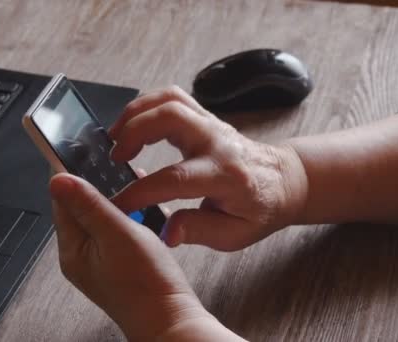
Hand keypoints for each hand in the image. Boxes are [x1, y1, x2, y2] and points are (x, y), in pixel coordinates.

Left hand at [50, 173, 230, 340]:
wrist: (170, 318)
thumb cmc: (145, 284)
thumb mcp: (115, 233)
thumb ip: (88, 204)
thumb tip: (57, 179)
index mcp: (72, 249)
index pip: (62, 201)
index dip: (70, 173)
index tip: (77, 148)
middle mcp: (81, 255)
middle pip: (80, 207)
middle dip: (95, 184)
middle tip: (110, 163)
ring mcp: (99, 259)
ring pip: (100, 216)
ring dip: (114, 199)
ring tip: (129, 182)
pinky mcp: (117, 262)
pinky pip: (114, 229)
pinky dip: (125, 215)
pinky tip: (140, 209)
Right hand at [109, 86, 307, 250]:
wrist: (282, 181)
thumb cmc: (259, 209)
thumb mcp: (235, 233)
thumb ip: (200, 231)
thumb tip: (168, 232)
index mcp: (227, 176)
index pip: (176, 178)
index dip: (142, 191)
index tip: (119, 204)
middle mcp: (218, 142)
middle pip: (171, 118)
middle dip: (134, 132)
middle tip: (115, 157)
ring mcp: (212, 124)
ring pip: (170, 100)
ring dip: (136, 113)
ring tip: (116, 138)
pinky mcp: (206, 117)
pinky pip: (173, 97)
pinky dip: (147, 105)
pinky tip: (133, 124)